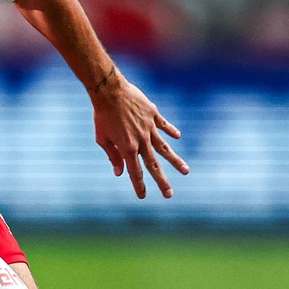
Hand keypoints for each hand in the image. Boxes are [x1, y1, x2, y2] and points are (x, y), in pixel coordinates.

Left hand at [90, 70, 189, 198]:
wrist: (109, 91)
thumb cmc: (102, 115)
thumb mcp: (102, 138)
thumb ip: (113, 155)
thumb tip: (119, 173)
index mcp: (127, 148)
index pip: (135, 172)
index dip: (139, 186)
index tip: (143, 197)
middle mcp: (141, 140)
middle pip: (154, 165)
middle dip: (162, 181)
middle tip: (169, 195)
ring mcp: (149, 128)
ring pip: (165, 148)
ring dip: (176, 161)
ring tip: (186, 171)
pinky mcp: (153, 115)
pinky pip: (164, 125)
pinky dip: (171, 131)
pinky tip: (177, 137)